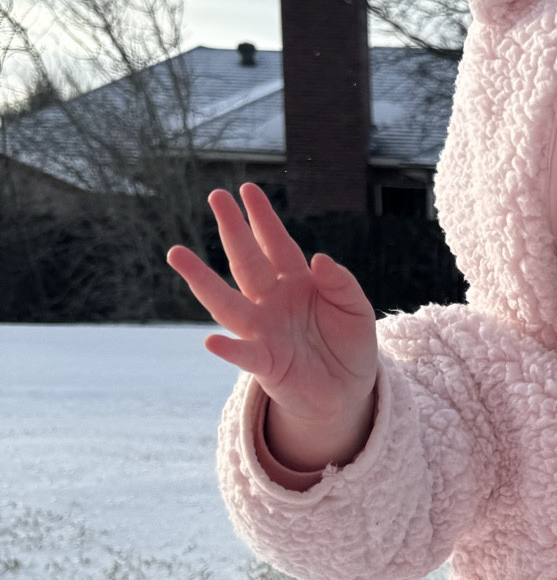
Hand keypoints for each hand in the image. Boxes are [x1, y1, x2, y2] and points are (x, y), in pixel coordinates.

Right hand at [168, 184, 379, 471]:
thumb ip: (342, 283)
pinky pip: (245, 355)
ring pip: (228, 303)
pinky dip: (229, 350)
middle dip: (233, 230)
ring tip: (178, 254)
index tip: (248, 189)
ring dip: (203, 280)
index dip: (263, 218)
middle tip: (216, 196)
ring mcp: (264, 331)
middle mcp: (272, 302)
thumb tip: (319, 259)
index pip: (277, 244)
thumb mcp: (356, 309)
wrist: (349, 390)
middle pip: (247, 262)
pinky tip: (212, 341)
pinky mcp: (266, 365)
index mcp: (296, 282)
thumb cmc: (349, 344)